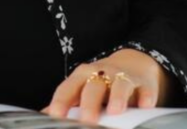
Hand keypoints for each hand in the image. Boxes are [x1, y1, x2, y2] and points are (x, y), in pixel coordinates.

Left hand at [40, 48, 176, 124]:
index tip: (55, 115)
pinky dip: (145, 97)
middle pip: (93, 86)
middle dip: (89, 103)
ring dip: (117, 97)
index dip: (61, 101)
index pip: (68, 88)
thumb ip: (66, 102)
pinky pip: (145, 90)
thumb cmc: (101, 83)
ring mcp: (123, 77)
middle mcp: (101, 74)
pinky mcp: (143, 84)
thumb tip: (42, 116)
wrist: (132, 65)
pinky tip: (144, 105)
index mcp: (82, 76)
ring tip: (115, 111)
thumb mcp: (81, 88)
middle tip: (88, 120)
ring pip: (119, 84)